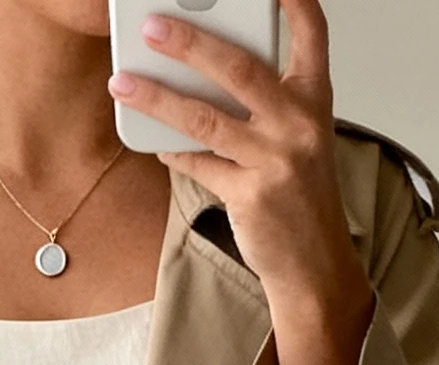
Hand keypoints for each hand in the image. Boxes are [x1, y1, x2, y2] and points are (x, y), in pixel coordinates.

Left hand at [108, 0, 373, 364]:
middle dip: (191, 42)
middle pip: (239, 68)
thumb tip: (206, 72)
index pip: (311, 31)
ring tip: (123, 82)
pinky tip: (155, 138)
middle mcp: (298, 124)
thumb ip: (265, 102)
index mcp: (315, 99)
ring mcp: (275, 161)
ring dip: (158, 97)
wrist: (315, 264)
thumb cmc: (302, 197)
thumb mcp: (299, 138)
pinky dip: (172, 150)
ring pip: (206, 118)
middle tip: (152, 26)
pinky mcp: (250, 196)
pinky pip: (198, 164)